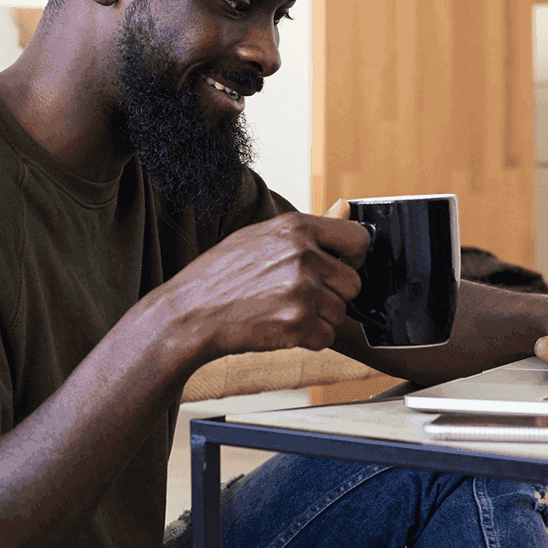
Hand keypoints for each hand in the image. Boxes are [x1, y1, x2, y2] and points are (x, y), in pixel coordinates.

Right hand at [153, 211, 370, 359]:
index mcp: (295, 228)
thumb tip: (346, 208)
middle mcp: (303, 256)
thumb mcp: (261, 236)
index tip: (341, 266)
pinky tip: (280, 327)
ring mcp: (301, 291)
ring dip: (318, 318)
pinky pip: (326, 337)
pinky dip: (308, 339)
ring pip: (340, 313)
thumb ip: (309, 227)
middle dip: (332, 295)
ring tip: (282, 310)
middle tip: (299, 296)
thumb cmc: (221, 274)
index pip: (358, 239)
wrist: (189, 313)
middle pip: (353, 284)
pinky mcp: (297, 324)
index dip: (353, 258)